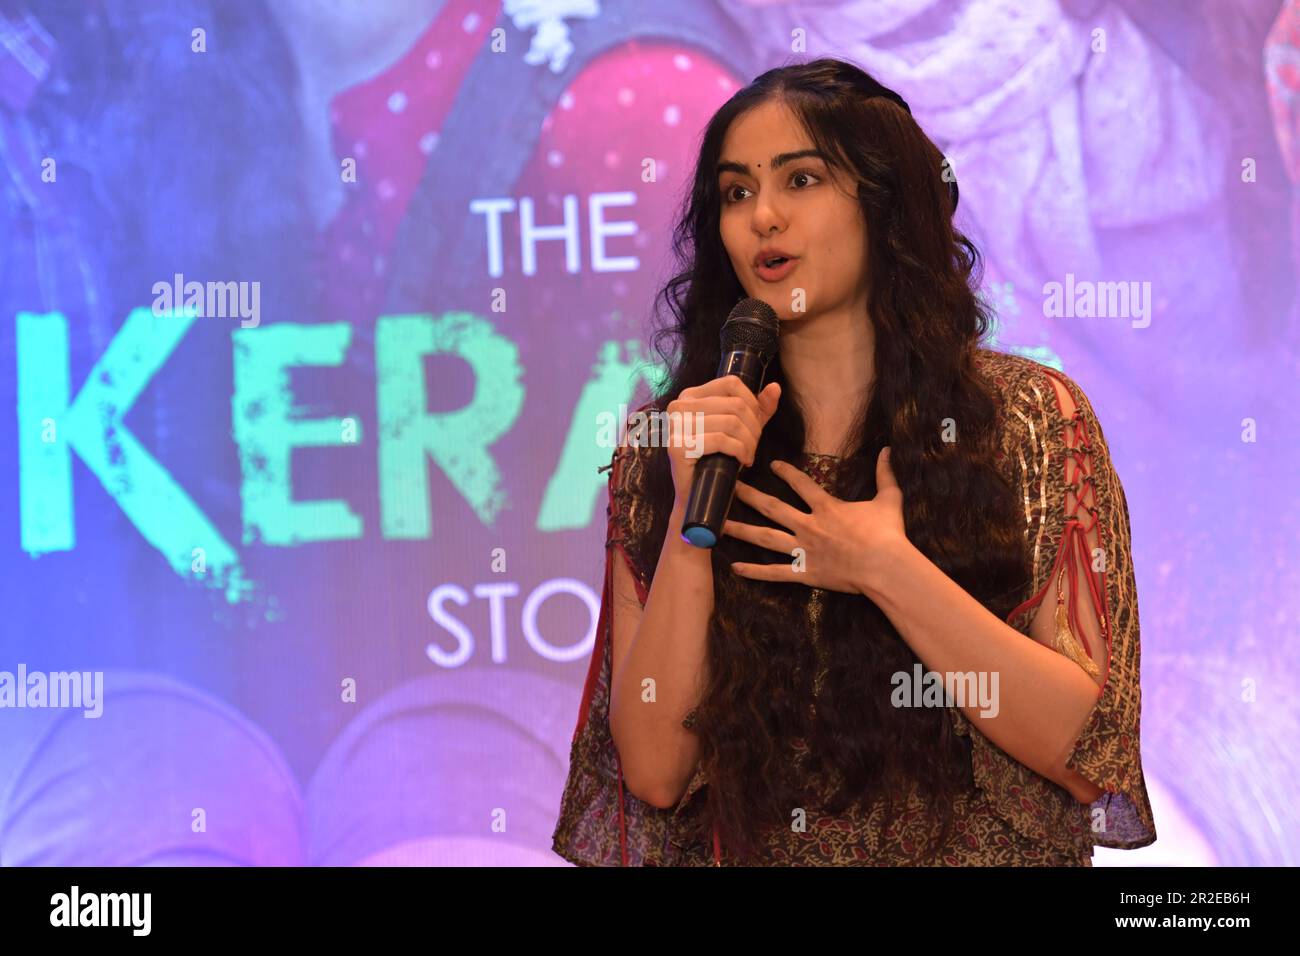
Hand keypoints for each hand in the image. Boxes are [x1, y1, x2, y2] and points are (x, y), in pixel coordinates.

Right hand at [664, 376, 780, 506]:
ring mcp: (675, 426)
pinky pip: (721, 440)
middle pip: (734, 404)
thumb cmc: (717, 460)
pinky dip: (739, 451)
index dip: (752, 402)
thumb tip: (775, 387)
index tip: (756, 424)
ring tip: (749, 455)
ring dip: (749, 442)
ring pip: (731, 422)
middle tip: (754, 446)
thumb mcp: (741, 429)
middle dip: (753, 427)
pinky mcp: (678, 446)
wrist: (696, 495)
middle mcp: (679, 406)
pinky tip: (743, 461)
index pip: (730, 383)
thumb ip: (758, 408)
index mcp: (690, 396)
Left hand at [722, 447, 908, 595]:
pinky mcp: (805, 572)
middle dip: (749, 495)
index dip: (786, 472)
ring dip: (741, 531)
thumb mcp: (889, 500)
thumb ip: (885, 474)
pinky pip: (775, 572)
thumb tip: (888, 450)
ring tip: (719, 525)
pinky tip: (735, 568)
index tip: (772, 463)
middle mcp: (809, 526)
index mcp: (827, 508)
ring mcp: (804, 550)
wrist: (886, 567)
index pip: (801, 484)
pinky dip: (755, 572)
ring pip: (765, 539)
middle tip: (729, 487)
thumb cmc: (889, 534)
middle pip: (772, 508)